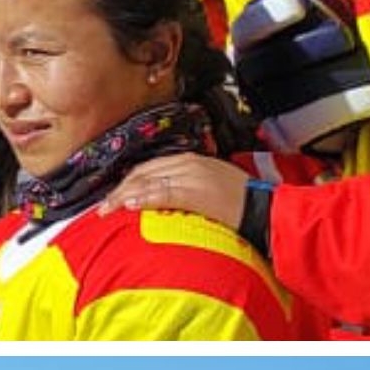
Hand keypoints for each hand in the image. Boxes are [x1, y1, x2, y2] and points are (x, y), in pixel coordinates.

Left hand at [102, 154, 252, 232]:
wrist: (266, 209)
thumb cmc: (240, 202)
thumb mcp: (210, 184)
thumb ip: (184, 186)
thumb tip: (158, 196)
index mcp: (191, 159)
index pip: (149, 167)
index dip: (127, 182)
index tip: (113, 195)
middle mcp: (189, 163)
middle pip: (144, 172)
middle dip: (121, 189)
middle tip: (103, 206)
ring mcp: (193, 175)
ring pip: (150, 181)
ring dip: (125, 196)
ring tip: (108, 209)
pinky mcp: (198, 191)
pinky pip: (165, 193)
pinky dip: (145, 198)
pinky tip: (130, 205)